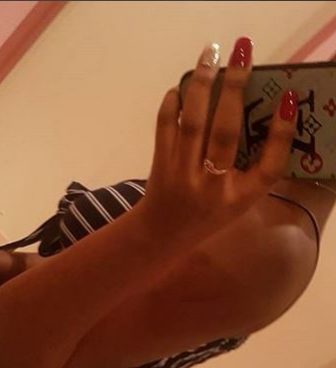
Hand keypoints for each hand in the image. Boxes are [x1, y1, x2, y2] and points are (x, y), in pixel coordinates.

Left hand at [139, 37, 297, 244]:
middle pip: (226, 131)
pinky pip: (165, 127)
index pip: (270, 166)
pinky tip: (179, 88)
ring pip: (193, 122)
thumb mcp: (239, 199)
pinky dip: (172, 103)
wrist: (164, 233)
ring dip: (202, 83)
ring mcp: (184, 175)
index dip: (282, 133)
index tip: (288, 99)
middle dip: (235, 87)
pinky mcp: (161, 165)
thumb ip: (250, 166)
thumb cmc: (209, 214)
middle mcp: (214, 186)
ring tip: (210, 55)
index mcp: (241, 197)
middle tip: (242, 52)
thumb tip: (256, 110)